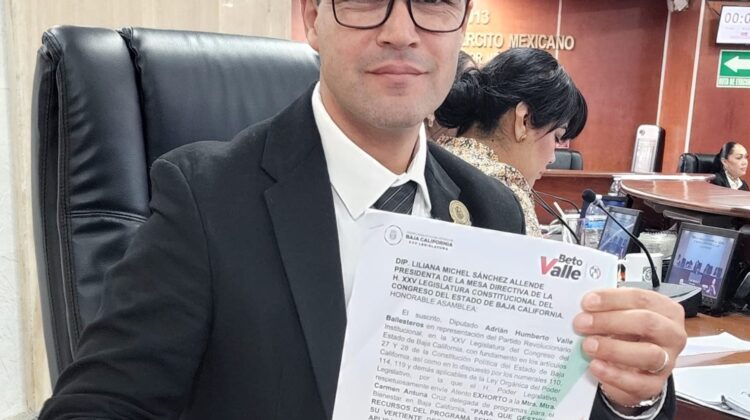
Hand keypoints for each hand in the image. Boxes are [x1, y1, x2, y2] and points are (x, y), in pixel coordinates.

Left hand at [573, 288, 686, 406]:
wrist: (631, 366)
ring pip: (648, 354)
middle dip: (610, 321)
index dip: (612, 299)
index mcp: (665, 310)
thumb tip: (583, 308)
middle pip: (647, 323)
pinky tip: (595, 366)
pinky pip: (638, 382)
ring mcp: (667, 361)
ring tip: (588, 345)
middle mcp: (671, 334)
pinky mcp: (655, 385)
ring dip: (613, 349)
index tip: (587, 302)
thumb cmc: (627, 333)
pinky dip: (614, 375)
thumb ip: (606, 309)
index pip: (641, 299)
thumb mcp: (620, 315)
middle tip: (582, 323)